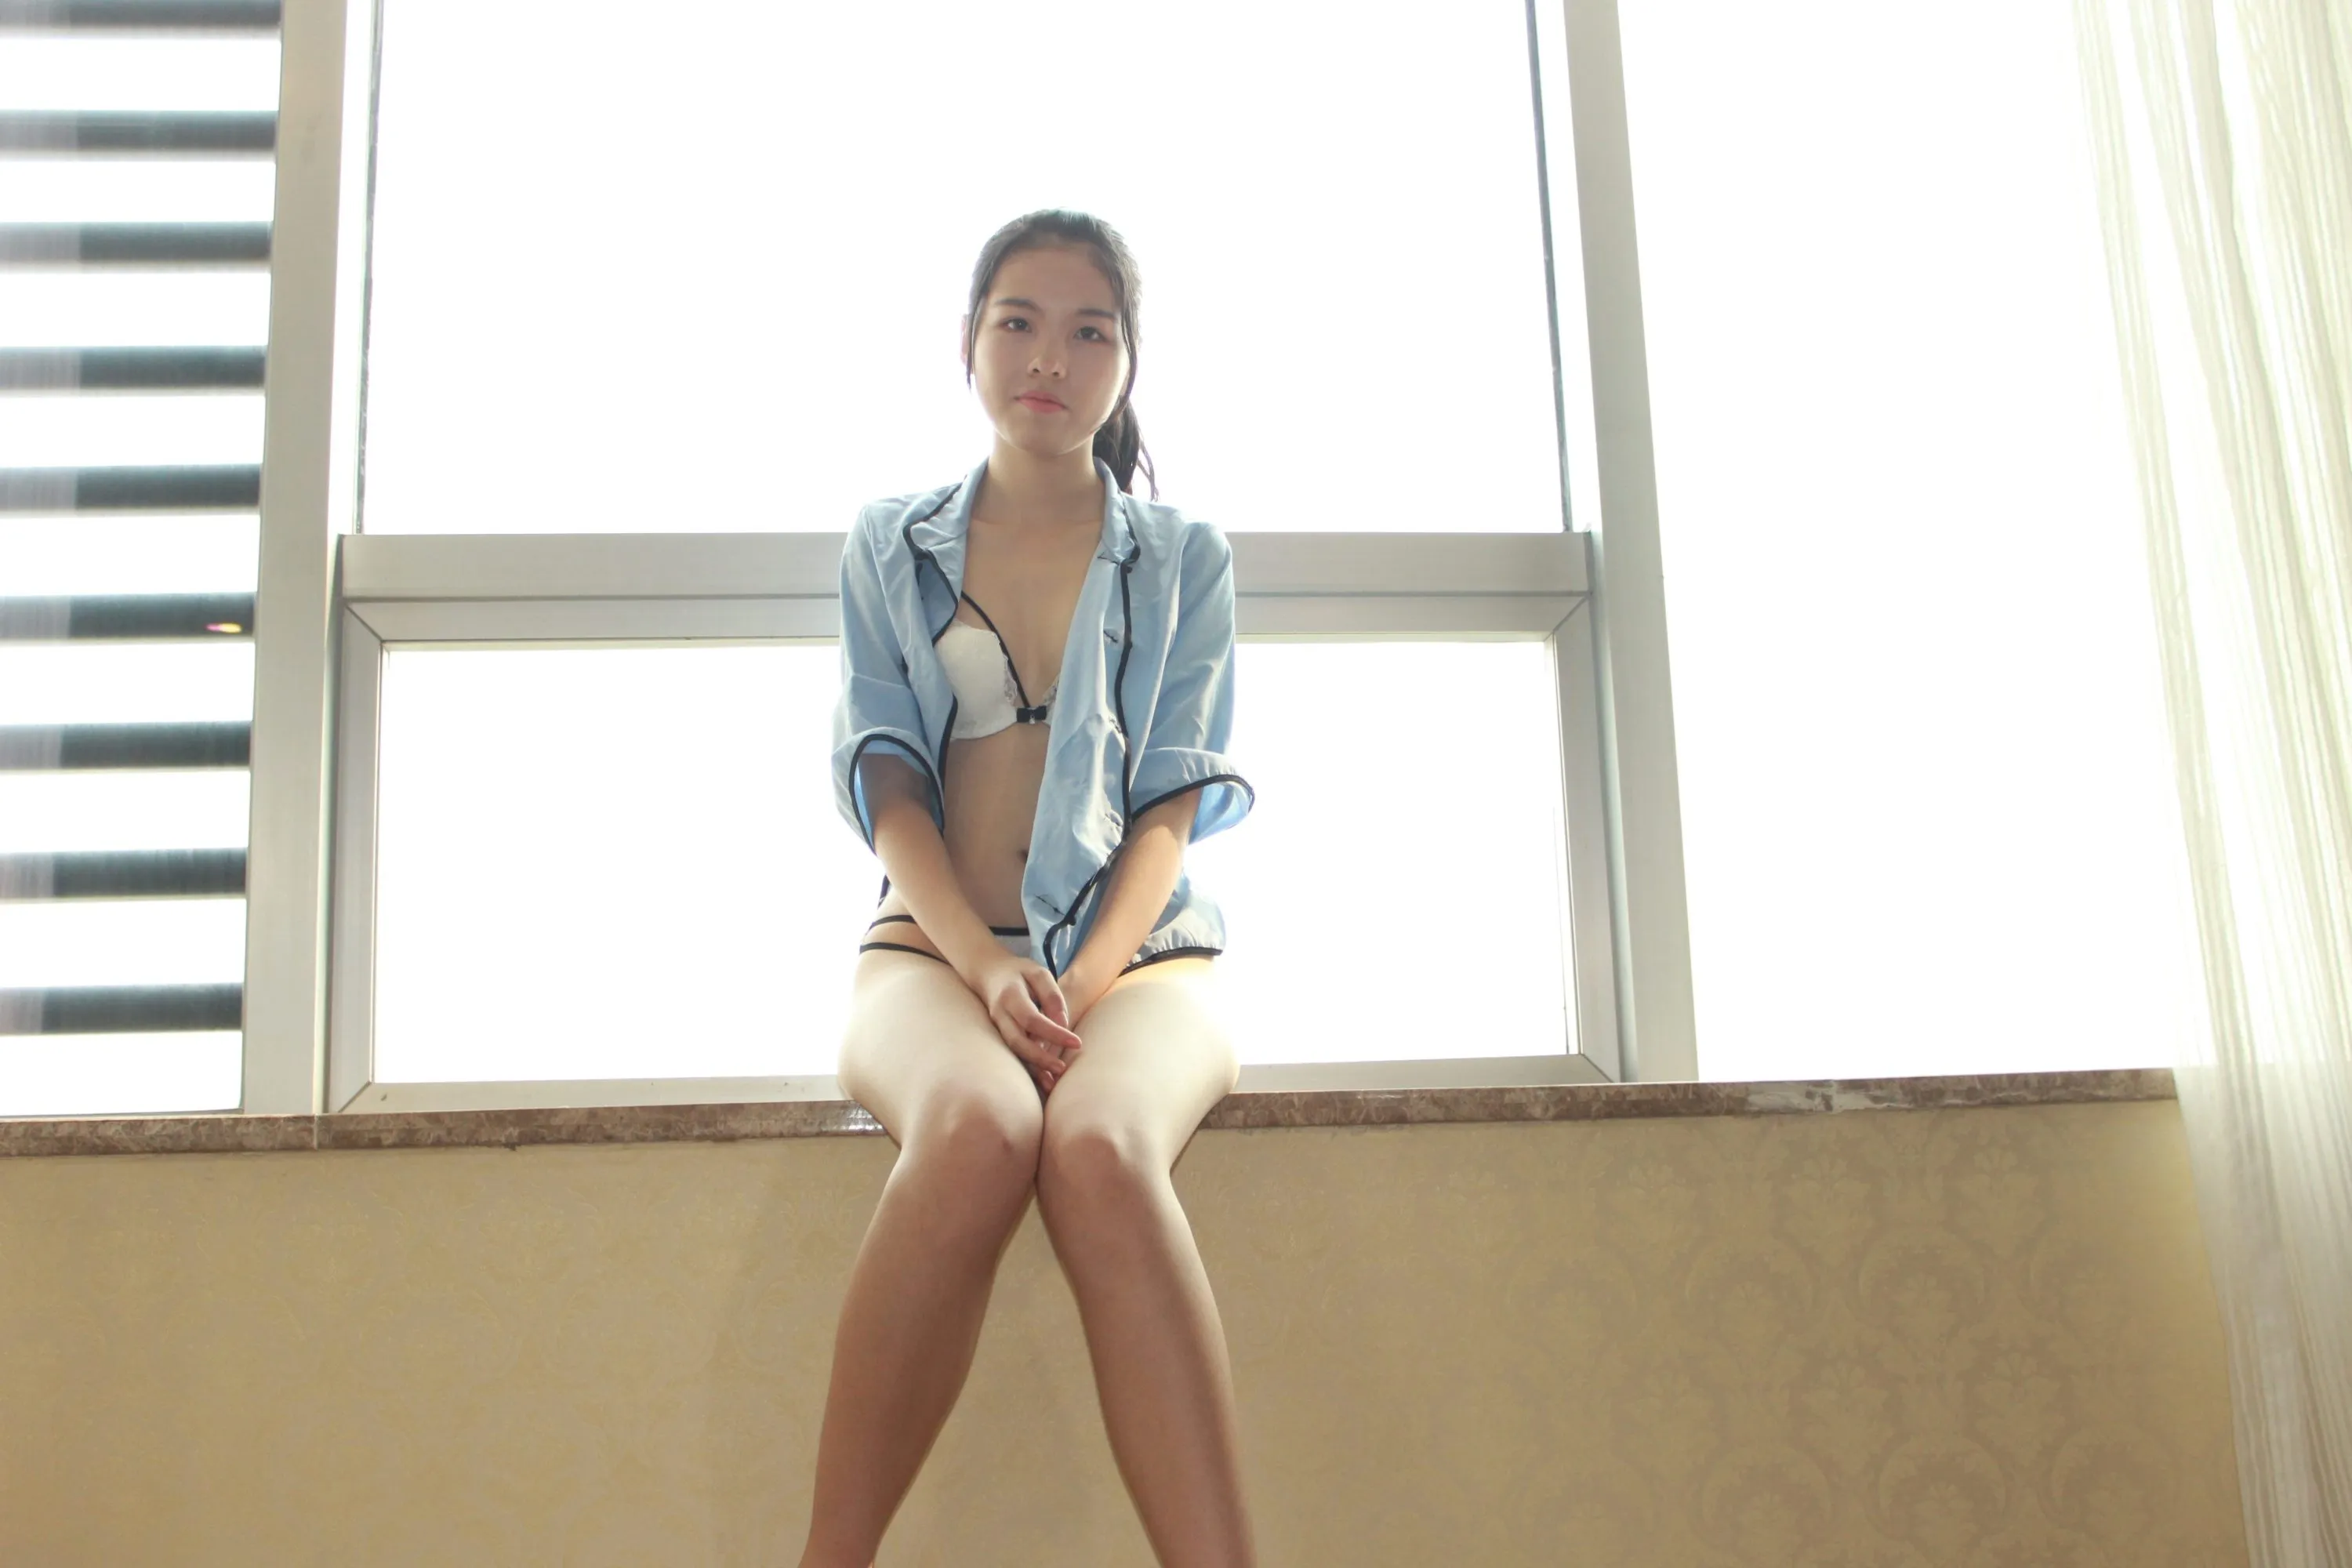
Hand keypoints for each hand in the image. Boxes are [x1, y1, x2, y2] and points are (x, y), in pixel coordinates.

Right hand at [964, 950, 1084, 1094]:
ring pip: (1014, 1052)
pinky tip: (1044, 1080)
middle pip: (1018, 1042)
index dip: (1054, 1033)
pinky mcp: (1000, 1035)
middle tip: (1062, 1070)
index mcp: (1011, 996)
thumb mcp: (1038, 973)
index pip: (1032, 1019)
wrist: (987, 973)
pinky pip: (1014, 1054)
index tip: (1076, 1043)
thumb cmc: (1019, 972)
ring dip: (1033, 1070)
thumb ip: (1051, 996)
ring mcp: (997, 1027)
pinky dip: (1028, 1069)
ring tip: (1053, 1084)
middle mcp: (1000, 1015)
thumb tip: (1061, 1023)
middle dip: (1040, 1059)